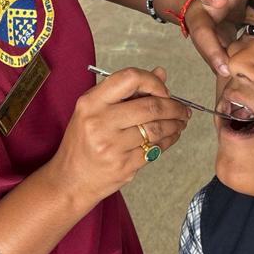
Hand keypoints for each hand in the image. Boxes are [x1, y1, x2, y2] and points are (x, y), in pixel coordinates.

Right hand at [46, 67, 190, 207]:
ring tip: (180, 122)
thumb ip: (127, 91)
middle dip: (174, 107)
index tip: (163, 91)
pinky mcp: (123, 165)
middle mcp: (99, 122)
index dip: (153, 82)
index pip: (129, 78)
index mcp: (91, 103)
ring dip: (175, 124)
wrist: (70, 180)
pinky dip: (169, 141)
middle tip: (183, 109)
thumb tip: (160, 73)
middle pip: (150, 106)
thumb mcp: (94, 110)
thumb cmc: (83, 142)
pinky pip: (155, 149)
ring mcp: (111, 146)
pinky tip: (171, 137)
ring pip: (157, 129)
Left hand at [184, 0, 253, 76]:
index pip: (204, 37)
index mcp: (203, 23)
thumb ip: (224, 65)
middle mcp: (211, 0)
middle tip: (219, 2)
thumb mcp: (219, 51)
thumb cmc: (220, 34)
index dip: (212, 53)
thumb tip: (230, 96)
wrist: (216, 7)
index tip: (224, 68)